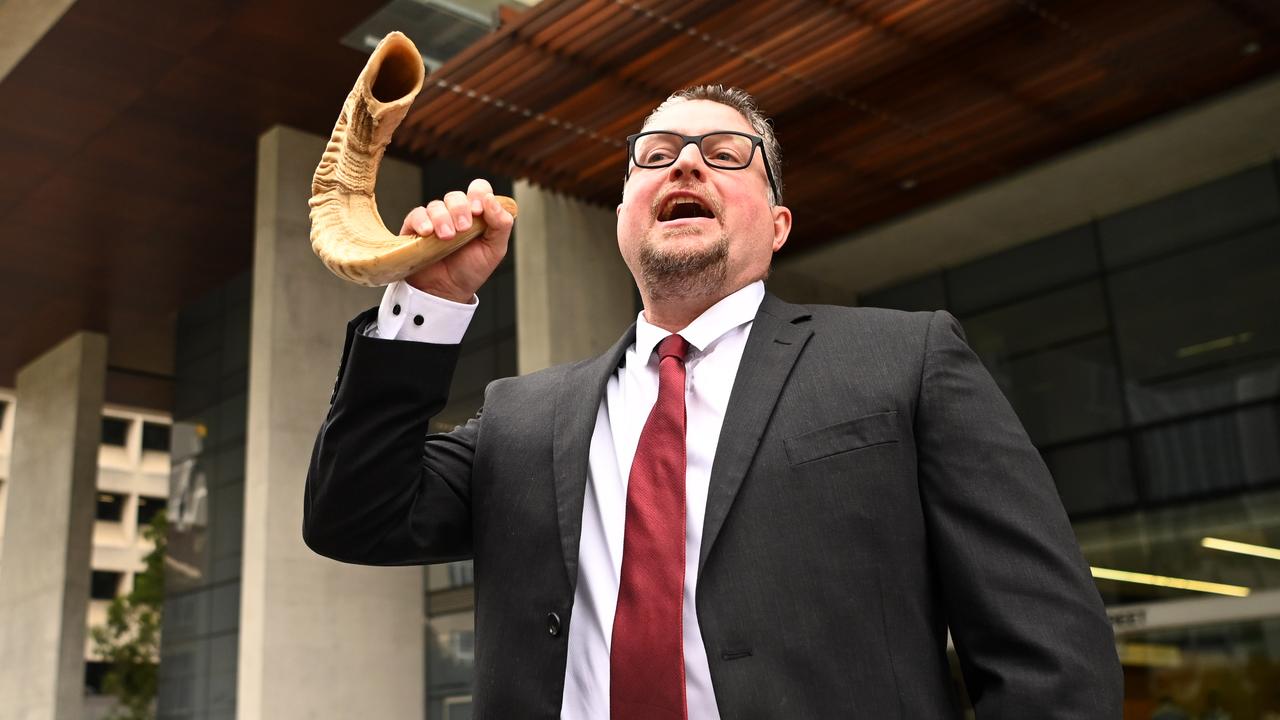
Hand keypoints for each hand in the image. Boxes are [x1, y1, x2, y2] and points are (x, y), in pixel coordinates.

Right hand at [400, 178, 513, 302]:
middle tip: (463, 228)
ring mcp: (435, 220)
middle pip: (455, 196)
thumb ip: (501, 224)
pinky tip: (428, 233)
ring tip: (447, 237)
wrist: (447, 292)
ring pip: (436, 205)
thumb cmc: (470, 270)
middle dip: (460, 209)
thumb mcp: (495, 250)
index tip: (478, 210)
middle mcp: (455, 213)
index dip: (478, 193)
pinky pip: (416, 214)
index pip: (478, 189)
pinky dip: (422, 221)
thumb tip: (492, 200)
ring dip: (442, 218)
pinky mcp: (415, 228)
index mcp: (476, 214)